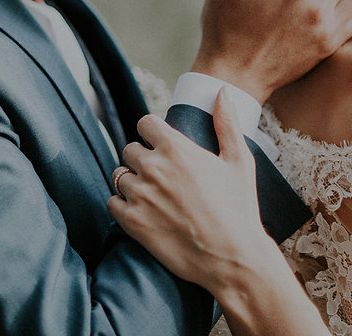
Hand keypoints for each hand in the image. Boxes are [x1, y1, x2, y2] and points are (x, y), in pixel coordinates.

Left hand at [107, 90, 278, 293]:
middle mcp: (153, 167)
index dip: (153, 133)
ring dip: (132, 183)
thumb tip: (222, 93)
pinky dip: (123, 206)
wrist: (233, 258)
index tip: (160, 144)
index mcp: (176, 148)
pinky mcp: (131, 222)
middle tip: (161, 176)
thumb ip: (227, 124)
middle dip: (143, 159)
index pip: (144, 124)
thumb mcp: (240, 161)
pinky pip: (112, 203)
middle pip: (129, 149)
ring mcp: (140, 195)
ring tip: (154, 197)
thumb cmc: (240, 208)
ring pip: (119, 176)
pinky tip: (143, 212)